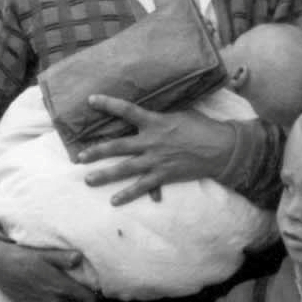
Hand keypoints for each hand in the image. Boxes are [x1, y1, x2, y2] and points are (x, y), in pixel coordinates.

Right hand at [0, 240, 97, 301]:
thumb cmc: (23, 257)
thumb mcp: (44, 253)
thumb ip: (63, 258)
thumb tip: (80, 258)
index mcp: (60, 287)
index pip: (88, 299)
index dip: (95, 294)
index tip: (96, 287)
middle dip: (84, 299)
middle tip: (83, 287)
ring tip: (70, 291)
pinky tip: (55, 296)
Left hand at [77, 98, 239, 205]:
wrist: (222, 149)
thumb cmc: (202, 127)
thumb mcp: (180, 113)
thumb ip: (161, 114)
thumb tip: (147, 109)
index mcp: (155, 121)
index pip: (127, 110)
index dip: (108, 104)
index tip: (91, 100)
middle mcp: (151, 141)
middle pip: (118, 146)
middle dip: (97, 151)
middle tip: (79, 157)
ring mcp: (156, 160)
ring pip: (124, 169)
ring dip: (104, 175)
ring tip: (88, 179)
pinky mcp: (164, 176)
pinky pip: (142, 187)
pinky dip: (128, 194)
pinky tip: (114, 201)